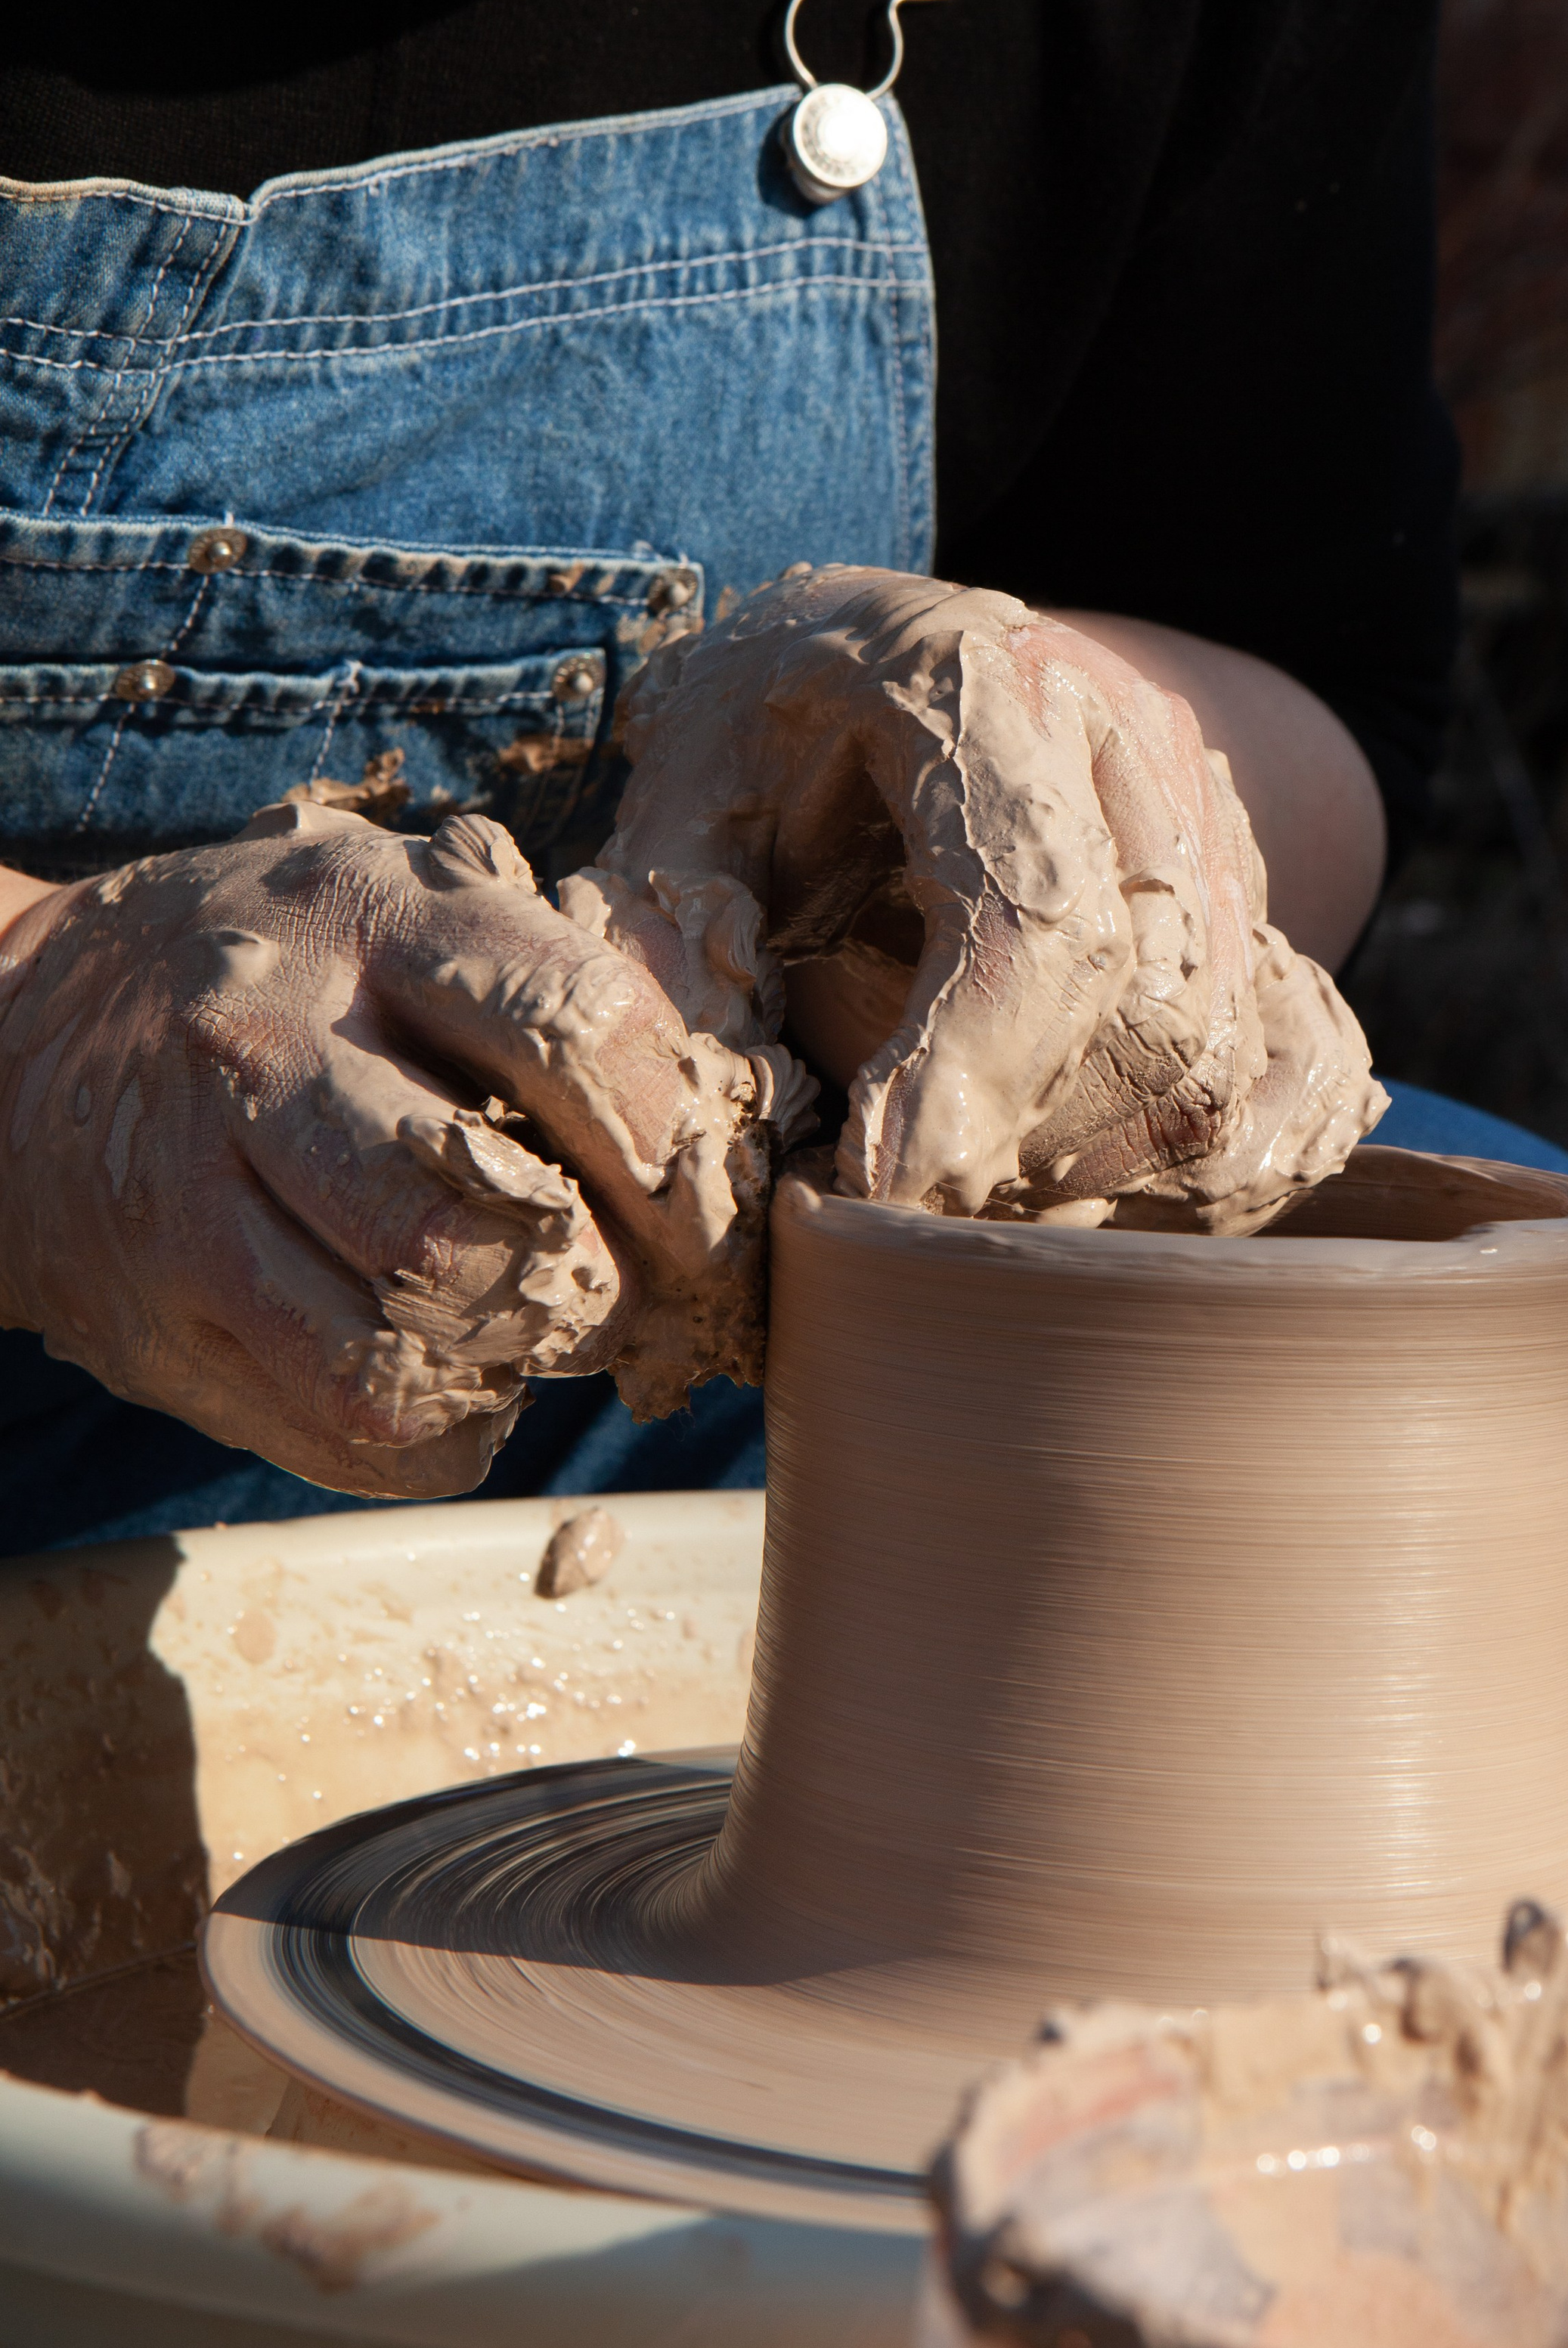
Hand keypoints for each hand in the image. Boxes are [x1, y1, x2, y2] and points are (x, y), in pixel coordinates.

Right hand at [0, 802, 768, 1495]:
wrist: (18, 1041)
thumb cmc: (278, 978)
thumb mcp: (396, 913)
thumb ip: (543, 986)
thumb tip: (717, 1132)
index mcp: (366, 919)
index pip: (570, 1029)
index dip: (672, 1149)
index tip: (709, 1215)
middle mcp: (262, 1045)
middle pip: (474, 1219)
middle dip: (591, 1287)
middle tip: (618, 1294)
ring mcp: (187, 1193)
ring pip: (401, 1348)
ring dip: (508, 1367)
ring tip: (527, 1332)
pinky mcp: (153, 1321)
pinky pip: (344, 1430)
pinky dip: (439, 1433)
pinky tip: (452, 1381)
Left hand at [565, 567, 1383, 1229]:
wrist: (876, 651)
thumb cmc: (761, 738)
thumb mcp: (677, 801)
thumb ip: (673, 933)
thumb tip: (697, 1095)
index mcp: (976, 685)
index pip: (1039, 912)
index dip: (967, 1073)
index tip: (876, 1180)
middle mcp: (1128, 738)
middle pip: (1155, 1007)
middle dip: (1028, 1137)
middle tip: (902, 1183)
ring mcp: (1207, 816)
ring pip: (1226, 1052)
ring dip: (1105, 1157)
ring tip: (973, 1172)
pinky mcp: (1246, 891)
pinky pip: (1296, 1052)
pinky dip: (1222, 1149)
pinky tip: (1095, 1169)